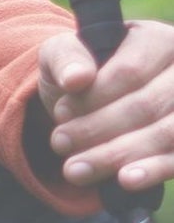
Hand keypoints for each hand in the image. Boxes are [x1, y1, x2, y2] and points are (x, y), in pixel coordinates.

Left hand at [38, 20, 173, 192]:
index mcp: (156, 41)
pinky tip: (125, 181)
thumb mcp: (60, 56)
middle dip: (97, 130)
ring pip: (165, 133)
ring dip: (117, 155)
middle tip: (59, 144)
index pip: (130, 72)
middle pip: (146, 106)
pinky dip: (154, 170)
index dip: (93, 97)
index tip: (59, 113)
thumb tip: (76, 78)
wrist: (86, 105)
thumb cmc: (78, 73)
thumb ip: (65, 58)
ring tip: (75, 170)